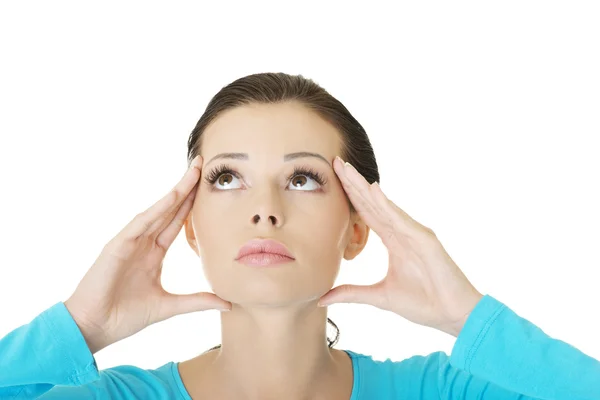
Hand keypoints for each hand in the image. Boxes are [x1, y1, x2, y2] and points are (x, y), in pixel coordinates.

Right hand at [64, 155, 231, 353]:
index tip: (210, 188)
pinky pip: (141, 222)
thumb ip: (198, 301)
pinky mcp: (117, 244)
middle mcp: (143, 242)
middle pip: (170, 209)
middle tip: (203, 164)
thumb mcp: (170, 306)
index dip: (193, 204)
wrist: (94, 327)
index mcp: (154, 253)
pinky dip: (157, 209)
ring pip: (158, 210)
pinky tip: (172, 195)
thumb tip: (228, 302)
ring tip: (193, 170)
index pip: (178, 222)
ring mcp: (130, 241)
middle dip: (187, 188)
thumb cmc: (125, 316)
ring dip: (176, 190)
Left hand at [317, 156, 482, 336]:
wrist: (454, 315)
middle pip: (372, 203)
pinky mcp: (425, 239)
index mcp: (394, 241)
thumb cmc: (424, 303)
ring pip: (384, 205)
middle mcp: (403, 231)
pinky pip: (401, 219)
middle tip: (335, 161)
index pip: (367, 213)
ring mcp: (414, 233)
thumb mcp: (379, 297)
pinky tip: (372, 190)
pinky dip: (386, 204)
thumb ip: (351, 293)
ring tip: (347, 169)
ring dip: (364, 187)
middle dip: (353, 183)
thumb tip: (321, 298)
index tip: (333, 179)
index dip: (350, 196)